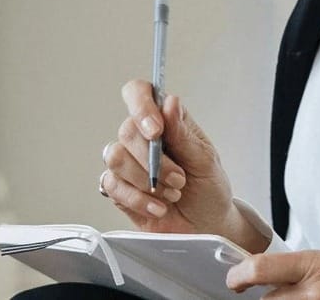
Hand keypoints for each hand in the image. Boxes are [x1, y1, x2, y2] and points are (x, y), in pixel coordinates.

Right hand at [101, 80, 268, 251]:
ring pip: (115, 158)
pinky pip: (112, 185)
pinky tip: (158, 207)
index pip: (139, 93)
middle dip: (154, 160)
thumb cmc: (208, 188)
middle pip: (126, 131)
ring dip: (147, 180)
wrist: (205, 225)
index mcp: (166, 121)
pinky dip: (138, 199)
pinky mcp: (118, 188)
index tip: (156, 130)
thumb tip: (170, 102)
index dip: (141, 106)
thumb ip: (184, 134)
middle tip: (179, 179)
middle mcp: (142, 138)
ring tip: (173, 193)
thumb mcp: (205, 160)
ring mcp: (128, 163)